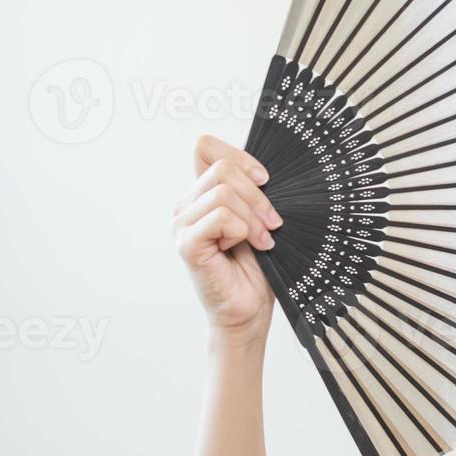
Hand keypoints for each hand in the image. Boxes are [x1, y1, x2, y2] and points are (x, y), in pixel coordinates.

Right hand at [172, 134, 281, 346]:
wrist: (251, 309)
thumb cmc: (257, 267)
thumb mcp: (259, 219)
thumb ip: (253, 191)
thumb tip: (266, 168)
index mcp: (202, 194)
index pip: (205, 146)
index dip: (239, 156)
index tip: (266, 180)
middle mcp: (187, 205)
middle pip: (222, 167)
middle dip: (258, 195)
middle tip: (272, 223)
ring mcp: (183, 224)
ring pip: (223, 192)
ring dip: (254, 217)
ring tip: (263, 240)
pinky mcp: (187, 244)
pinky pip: (220, 217)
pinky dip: (242, 230)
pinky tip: (248, 247)